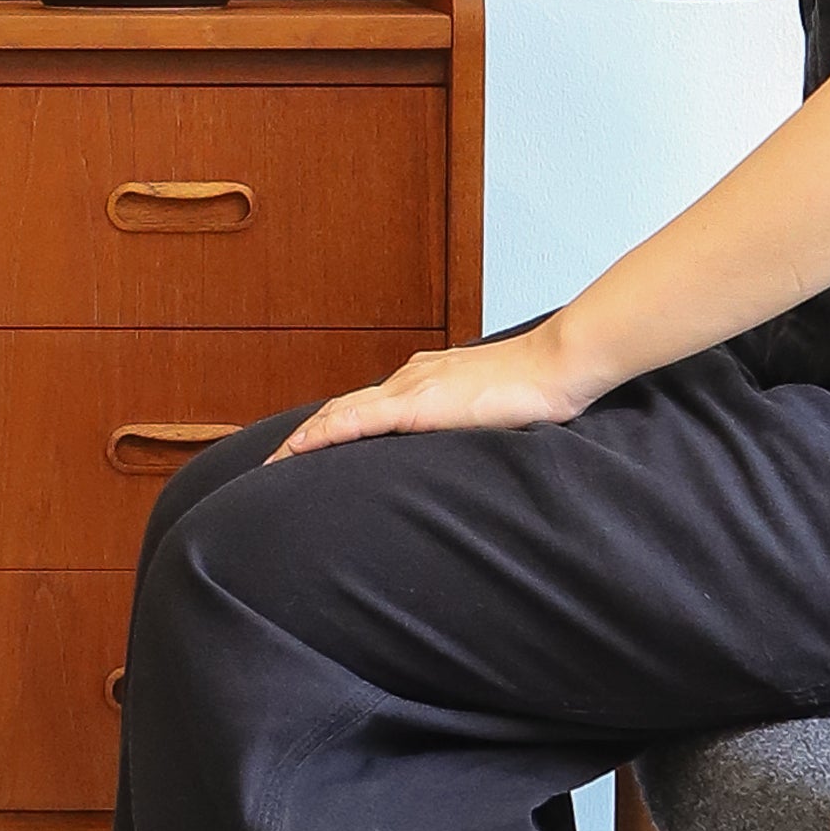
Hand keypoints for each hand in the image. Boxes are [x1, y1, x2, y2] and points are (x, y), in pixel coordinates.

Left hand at [264, 321, 603, 455]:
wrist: (555, 367)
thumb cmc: (534, 387)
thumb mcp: (488, 407)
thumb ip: (465, 419)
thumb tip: (457, 439)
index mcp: (424, 380)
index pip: (366, 407)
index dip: (333, 427)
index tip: (309, 449)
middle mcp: (408, 378)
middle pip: (342, 409)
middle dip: (306, 435)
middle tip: (275, 462)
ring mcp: (410, 388)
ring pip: (340, 413)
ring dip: (305, 438)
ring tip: (275, 463)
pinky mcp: (417, 404)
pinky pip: (357, 421)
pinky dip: (324, 435)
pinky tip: (300, 450)